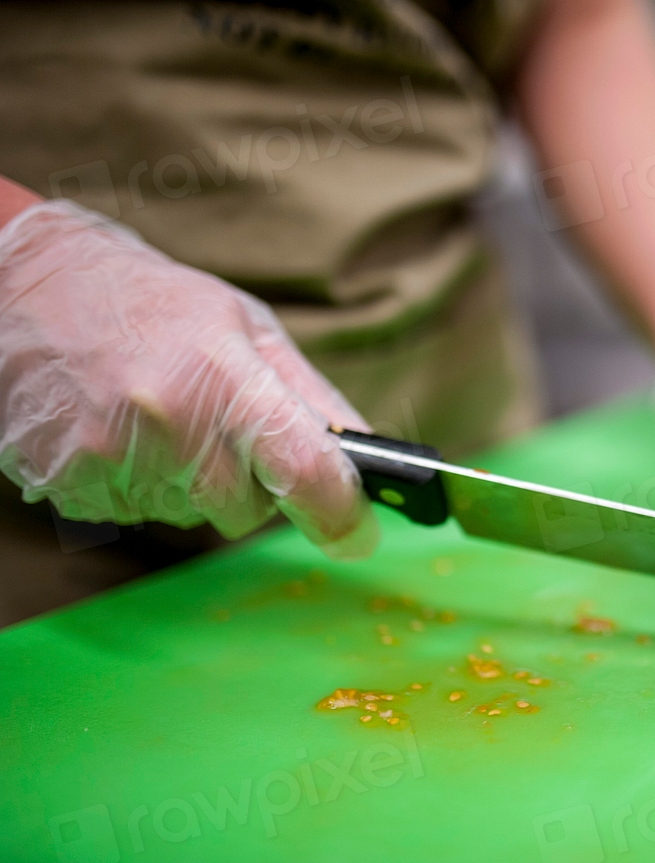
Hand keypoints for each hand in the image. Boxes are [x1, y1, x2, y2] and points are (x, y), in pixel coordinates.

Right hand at [0, 200, 378, 558]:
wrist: (22, 285)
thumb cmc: (152, 302)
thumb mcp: (247, 327)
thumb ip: (312, 397)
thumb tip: (369, 459)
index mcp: (224, 376)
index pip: (303, 469)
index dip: (340, 512)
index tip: (358, 534)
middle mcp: (168, 424)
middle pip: (247, 510)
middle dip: (252, 484)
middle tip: (224, 427)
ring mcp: (112, 460)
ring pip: (193, 517)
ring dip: (195, 484)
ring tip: (163, 416)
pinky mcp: (69, 487)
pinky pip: (139, 515)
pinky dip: (145, 486)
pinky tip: (124, 432)